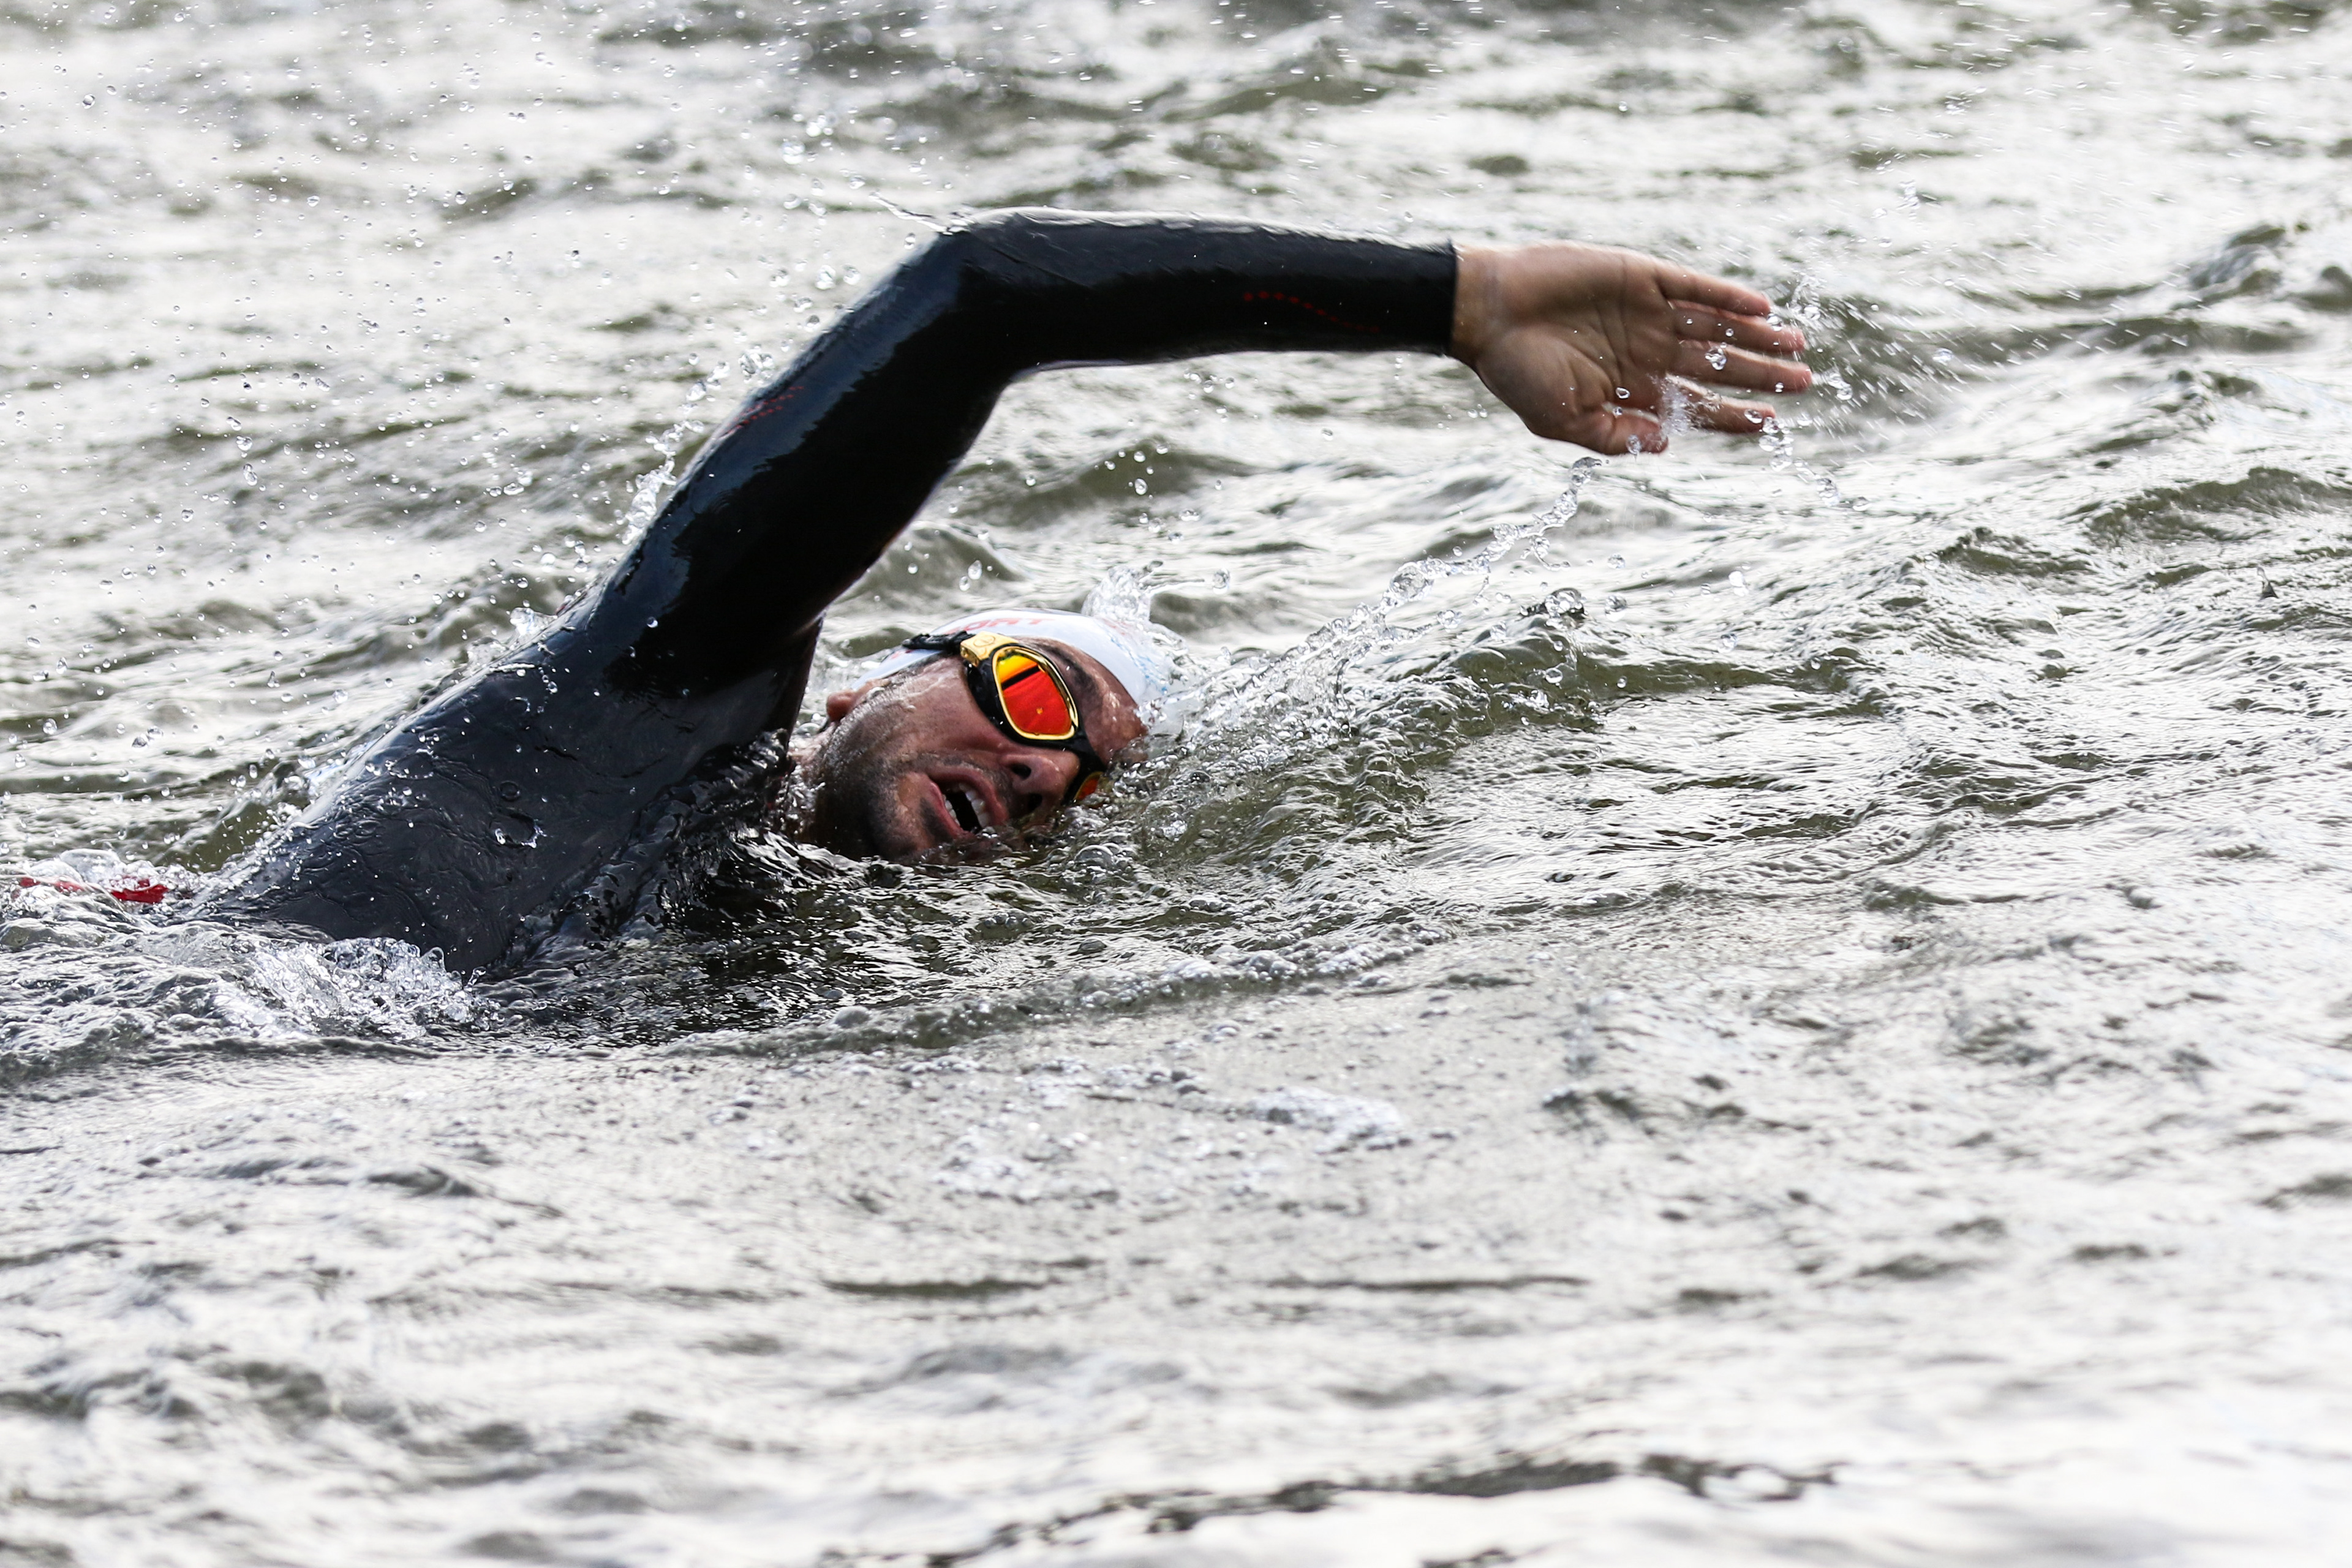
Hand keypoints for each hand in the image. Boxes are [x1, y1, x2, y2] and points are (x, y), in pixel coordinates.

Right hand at [1451, 241, 1810, 454]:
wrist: (1488, 312)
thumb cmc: (1517, 372)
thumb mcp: (1562, 421)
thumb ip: (1612, 437)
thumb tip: (1666, 444)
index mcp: (1631, 390)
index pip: (1696, 406)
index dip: (1734, 417)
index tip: (1771, 425)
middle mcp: (1647, 351)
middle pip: (1718, 367)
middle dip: (1762, 375)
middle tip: (1805, 382)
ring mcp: (1648, 313)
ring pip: (1717, 328)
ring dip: (1757, 338)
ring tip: (1798, 346)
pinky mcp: (1642, 277)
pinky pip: (1696, 288)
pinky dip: (1728, 297)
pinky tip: (1762, 309)